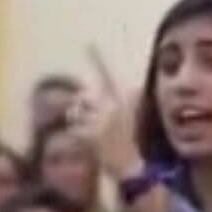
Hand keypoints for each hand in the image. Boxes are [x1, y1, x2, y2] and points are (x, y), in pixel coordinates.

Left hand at [72, 46, 143, 181]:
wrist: (132, 169)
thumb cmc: (135, 143)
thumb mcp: (139, 118)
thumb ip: (134, 100)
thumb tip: (133, 86)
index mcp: (120, 102)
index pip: (109, 78)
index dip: (98, 60)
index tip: (89, 43)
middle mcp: (107, 110)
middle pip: (85, 98)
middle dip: (83, 105)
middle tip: (88, 114)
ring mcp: (96, 124)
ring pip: (76, 115)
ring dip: (79, 122)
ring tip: (91, 133)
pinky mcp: (88, 138)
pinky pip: (73, 132)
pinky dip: (77, 138)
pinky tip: (86, 146)